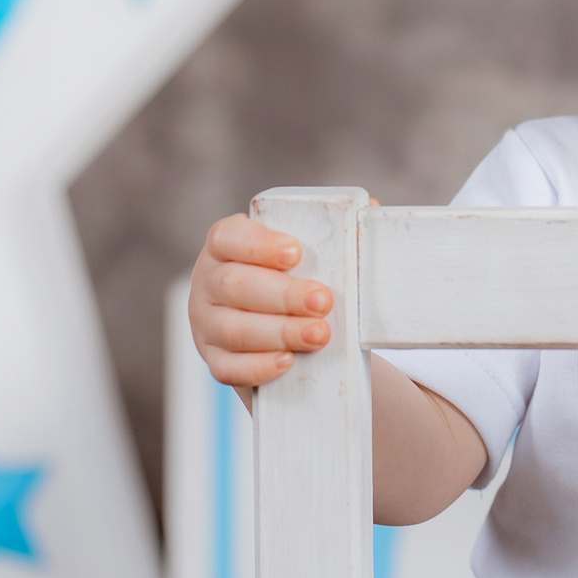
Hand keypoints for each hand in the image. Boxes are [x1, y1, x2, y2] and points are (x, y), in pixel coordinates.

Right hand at [189, 213, 331, 391]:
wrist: (280, 327)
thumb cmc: (296, 276)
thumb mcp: (305, 250)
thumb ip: (334, 228)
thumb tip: (372, 210)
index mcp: (226, 245)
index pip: (229, 237)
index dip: (259, 245)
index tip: (297, 253)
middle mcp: (208, 282)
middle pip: (234, 286)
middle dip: (283, 294)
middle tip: (324, 301)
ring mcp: (206, 324)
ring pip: (234, 329)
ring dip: (279, 332)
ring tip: (320, 334)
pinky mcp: (215, 360)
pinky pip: (228, 368)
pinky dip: (258, 367)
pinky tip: (288, 362)